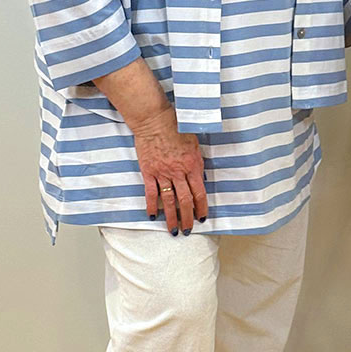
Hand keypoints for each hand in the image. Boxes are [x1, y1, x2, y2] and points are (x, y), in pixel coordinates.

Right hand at [131, 104, 208, 234]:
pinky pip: (151, 193)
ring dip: (171, 218)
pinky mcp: (148, 172)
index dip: (201, 208)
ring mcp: (162, 173)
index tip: (202, 218)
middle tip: (188, 230)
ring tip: (173, 231)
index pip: (199, 193)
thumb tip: (198, 178)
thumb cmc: (176, 127)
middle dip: (187, 219)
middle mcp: (178, 172)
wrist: (155, 120)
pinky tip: (153, 216)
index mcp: (193, 166)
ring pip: (169, 201)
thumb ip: (196, 163)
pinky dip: (152, 206)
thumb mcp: (194, 144)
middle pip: (185, 201)